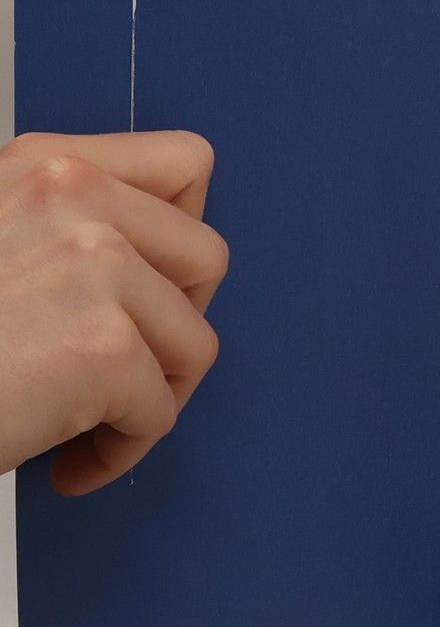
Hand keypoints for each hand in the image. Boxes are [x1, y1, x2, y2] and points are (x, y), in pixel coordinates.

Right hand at [0, 131, 228, 495]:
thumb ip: (60, 228)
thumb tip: (149, 263)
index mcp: (44, 163)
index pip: (187, 164)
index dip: (183, 234)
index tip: (155, 285)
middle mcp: (73, 195)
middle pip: (208, 257)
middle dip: (176, 323)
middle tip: (125, 366)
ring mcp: (93, 265)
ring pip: (194, 340)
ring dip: (150, 394)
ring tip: (89, 421)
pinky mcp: (102, 344)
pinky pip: (160, 411)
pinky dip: (121, 450)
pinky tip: (67, 463)